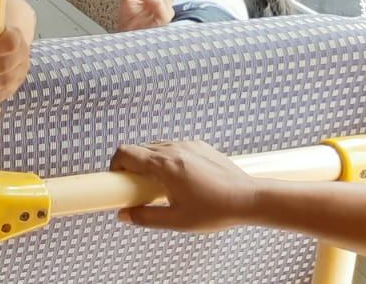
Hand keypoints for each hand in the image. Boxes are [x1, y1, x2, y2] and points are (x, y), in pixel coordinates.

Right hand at [110, 140, 257, 231]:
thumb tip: (123, 214)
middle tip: (140, 188)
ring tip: (162, 185)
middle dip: (132, 166)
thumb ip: (146, 217)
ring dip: (151, 162)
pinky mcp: (200, 145)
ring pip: (156, 147)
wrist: (250, 199)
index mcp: (164, 166)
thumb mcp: (177, 220)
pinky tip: (182, 178)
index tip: (119, 180)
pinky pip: (174, 147)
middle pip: (139, 149)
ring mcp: (188, 144)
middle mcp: (173, 149)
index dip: (116, 165)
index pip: (125, 153)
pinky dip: (169, 159)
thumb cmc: (215, 211)